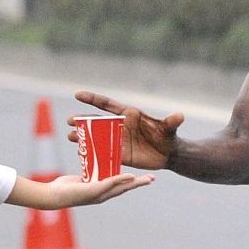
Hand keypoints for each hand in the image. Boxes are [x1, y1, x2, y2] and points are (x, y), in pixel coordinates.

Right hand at [46, 172, 153, 207]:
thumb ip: (110, 184)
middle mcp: (102, 190)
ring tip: (133, 170)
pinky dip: (105, 165)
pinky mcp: (87, 178)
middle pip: (123, 183)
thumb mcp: (95, 189)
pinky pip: (99, 170)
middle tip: (151, 177)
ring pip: (112, 175)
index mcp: (106, 194)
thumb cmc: (75, 194)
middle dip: (137, 181)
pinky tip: (108, 159)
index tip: (149, 178)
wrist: (56, 195)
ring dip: (122, 172)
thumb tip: (129, 178)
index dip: (137, 183)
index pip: (125, 187)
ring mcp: (94, 184)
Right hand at [68, 92, 184, 170]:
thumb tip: (180, 116)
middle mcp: (120, 126)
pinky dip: (92, 152)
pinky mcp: (119, 154)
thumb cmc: (168, 137)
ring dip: (83, 136)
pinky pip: (102, 152)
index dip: (93, 99)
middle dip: (82, 120)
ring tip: (70, 137)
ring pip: (96, 136)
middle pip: (97, 121)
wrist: (169, 154)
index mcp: (128, 116)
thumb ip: (171, 122)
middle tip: (68, 120)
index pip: (107, 105)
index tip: (78, 94)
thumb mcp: (169, 129)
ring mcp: (118, 140)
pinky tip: (81, 152)